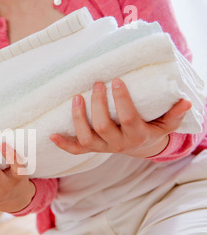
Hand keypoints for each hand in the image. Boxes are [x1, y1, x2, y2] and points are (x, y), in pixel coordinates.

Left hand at [50, 78, 191, 157]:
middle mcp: (118, 143)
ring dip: (78, 118)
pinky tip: (52, 135)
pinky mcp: (92, 149)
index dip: (123, 101)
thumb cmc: (152, 129)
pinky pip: (75, 150)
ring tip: (76, 97)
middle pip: (103, 126)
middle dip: (98, 105)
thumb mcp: (166, 124)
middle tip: (97, 84)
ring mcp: (103, 147)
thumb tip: (185, 101)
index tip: (118, 81)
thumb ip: (174, 114)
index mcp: (137, 135)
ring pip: (87, 137)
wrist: (140, 147)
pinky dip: (63, 144)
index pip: (129, 118)